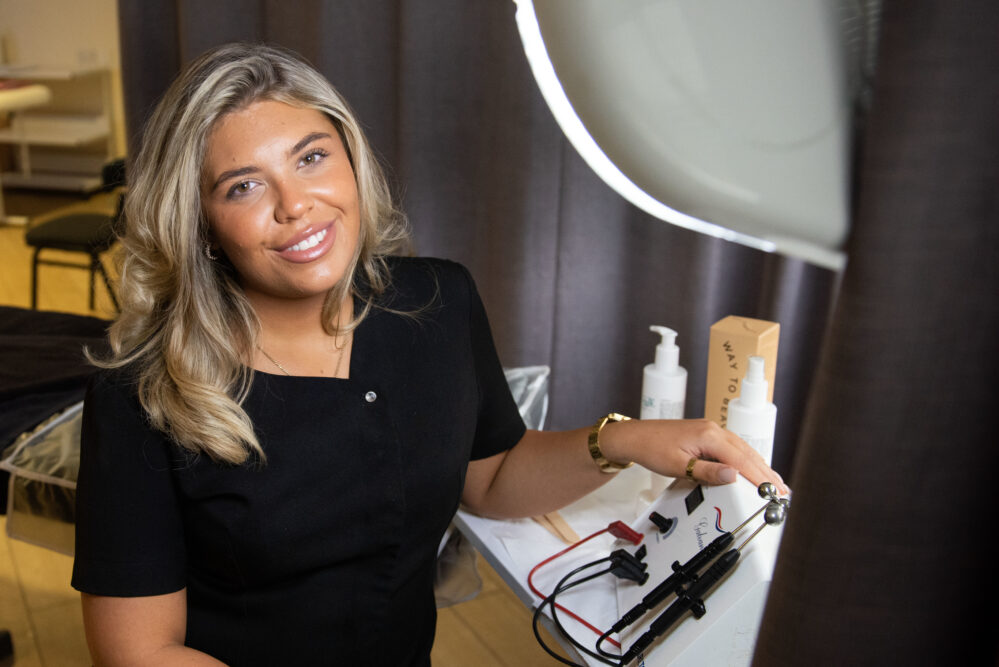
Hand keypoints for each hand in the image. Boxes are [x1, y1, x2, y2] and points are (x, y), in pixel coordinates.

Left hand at [600, 418, 787, 493]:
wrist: (635, 436)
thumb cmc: (652, 448)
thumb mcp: (679, 466)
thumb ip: (707, 472)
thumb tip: (733, 476)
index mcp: (709, 436)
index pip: (741, 459)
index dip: (760, 477)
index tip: (773, 491)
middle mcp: (714, 430)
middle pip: (747, 453)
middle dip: (766, 473)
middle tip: (782, 491)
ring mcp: (711, 431)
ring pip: (742, 450)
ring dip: (759, 466)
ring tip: (775, 483)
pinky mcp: (706, 435)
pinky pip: (733, 448)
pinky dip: (746, 460)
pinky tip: (752, 468)